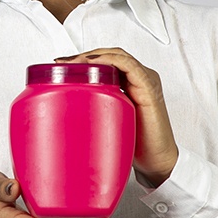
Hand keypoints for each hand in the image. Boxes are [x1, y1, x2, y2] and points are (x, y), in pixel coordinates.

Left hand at [54, 48, 178, 185]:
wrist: (157, 161)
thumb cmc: (136, 144)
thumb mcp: (109, 121)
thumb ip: (95, 110)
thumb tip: (63, 114)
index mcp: (130, 82)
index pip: (106, 60)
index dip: (83, 59)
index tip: (60, 66)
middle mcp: (139, 77)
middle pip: (109, 55)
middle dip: (84, 55)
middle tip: (62, 63)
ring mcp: (145, 80)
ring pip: (118, 55)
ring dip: (94, 55)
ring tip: (73, 62)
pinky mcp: (149, 87)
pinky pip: (129, 66)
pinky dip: (110, 60)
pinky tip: (94, 64)